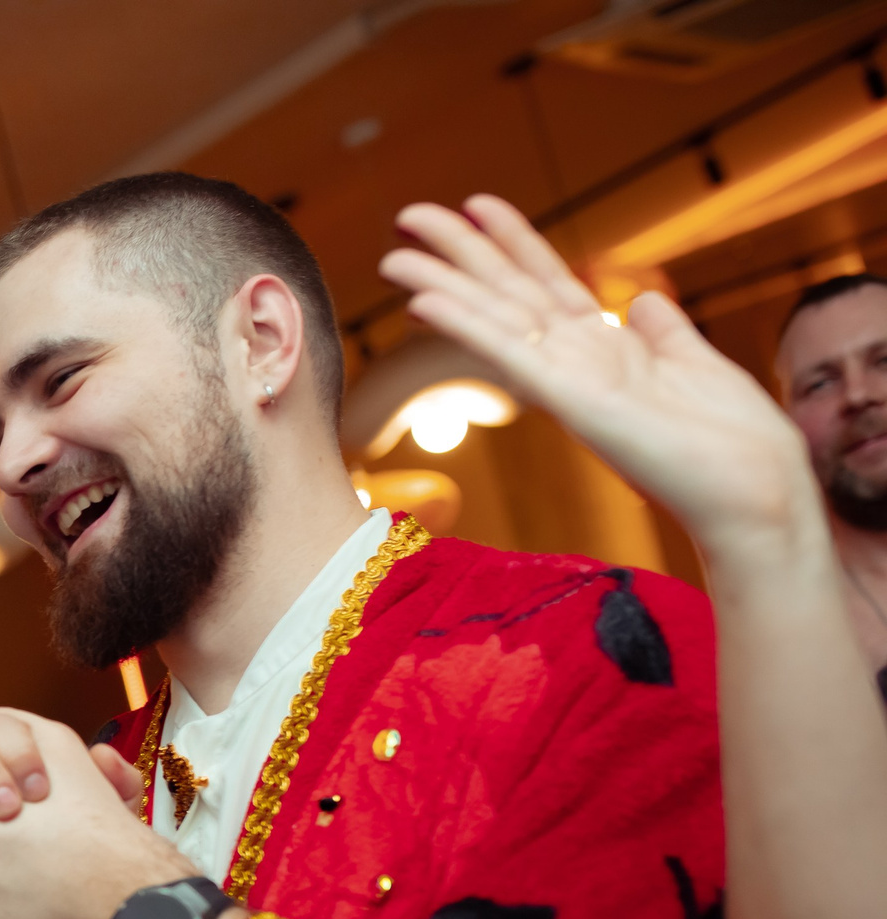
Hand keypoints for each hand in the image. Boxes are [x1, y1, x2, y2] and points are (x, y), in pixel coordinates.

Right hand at [380, 195, 827, 567]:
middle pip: (507, 292)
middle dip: (458, 252)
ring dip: (441, 287)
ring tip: (391, 258)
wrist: (753, 490)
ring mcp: (569, 382)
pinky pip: (510, 356)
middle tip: (405, 216)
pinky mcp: (571, 401)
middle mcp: (577, 362)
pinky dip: (467, 327)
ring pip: (495, 319)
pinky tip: (425, 303)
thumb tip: (644, 301)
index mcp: (606, 350)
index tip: (476, 203)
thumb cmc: (733, 439)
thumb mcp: (696, 365)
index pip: (547, 282)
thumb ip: (664, 332)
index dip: (513, 240)